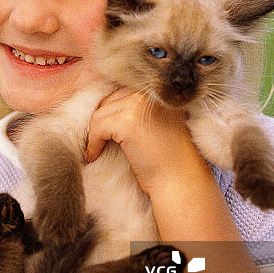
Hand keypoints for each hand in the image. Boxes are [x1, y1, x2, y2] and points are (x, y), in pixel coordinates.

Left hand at [84, 88, 198, 194]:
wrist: (181, 179)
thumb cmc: (170, 159)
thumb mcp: (157, 125)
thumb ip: (139, 112)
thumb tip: (105, 109)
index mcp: (157, 93)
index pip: (122, 94)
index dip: (110, 112)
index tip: (103, 129)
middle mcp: (148, 94)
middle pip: (109, 101)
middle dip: (100, 121)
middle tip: (95, 139)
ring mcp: (137, 106)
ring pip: (100, 114)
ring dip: (94, 133)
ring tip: (94, 149)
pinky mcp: (127, 123)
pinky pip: (98, 128)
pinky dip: (92, 142)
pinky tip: (94, 154)